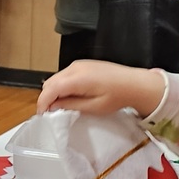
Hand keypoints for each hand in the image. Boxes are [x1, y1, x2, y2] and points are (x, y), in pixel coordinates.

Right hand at [37, 60, 165, 116]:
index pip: (51, 88)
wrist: (135, 83)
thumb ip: (71, 105)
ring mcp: (79, 64)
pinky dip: (62, 85)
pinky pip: (65, 74)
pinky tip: (70, 95)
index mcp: (78, 78)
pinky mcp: (82, 64)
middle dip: (47, 97)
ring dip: (54, 91)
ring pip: (56, 77)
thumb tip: (53, 106)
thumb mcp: (94, 107)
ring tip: (61, 105)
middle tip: (51, 112)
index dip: (43, 102)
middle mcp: (75, 68)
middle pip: (50, 82)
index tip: (42, 114)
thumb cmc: (118, 97)